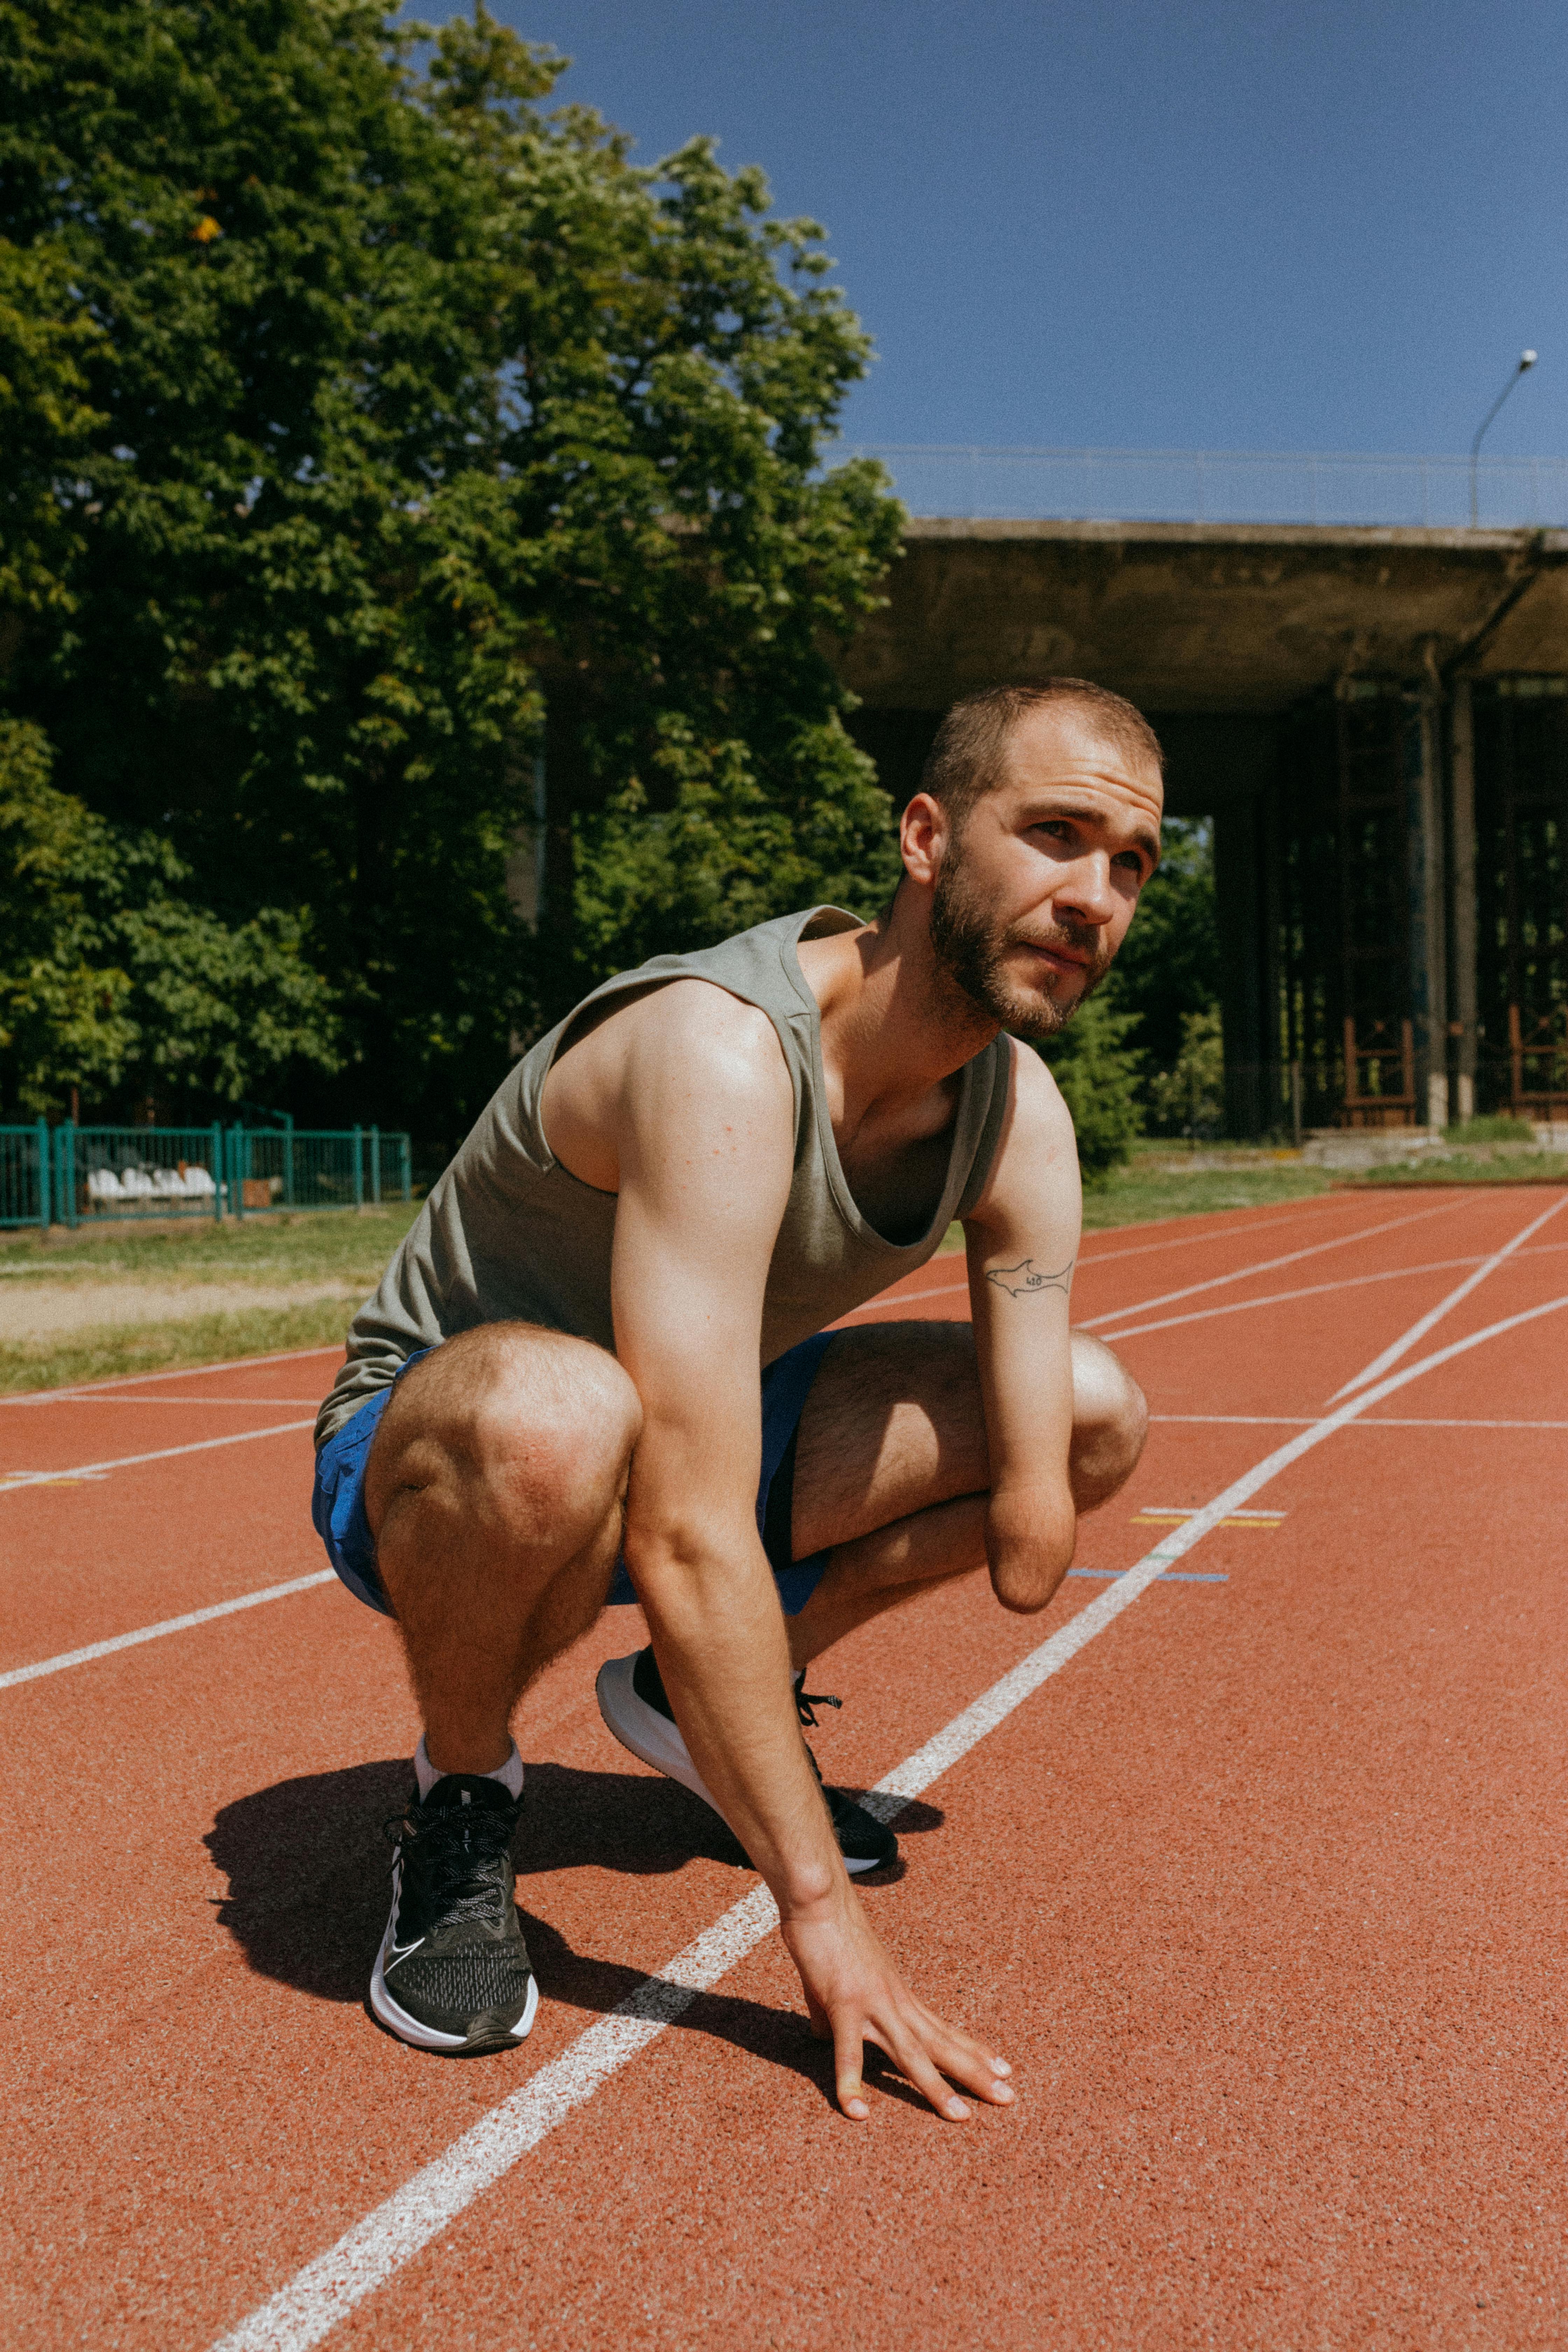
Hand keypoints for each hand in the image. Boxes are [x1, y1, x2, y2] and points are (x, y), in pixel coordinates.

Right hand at [781, 1889, 1014, 2122]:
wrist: (819, 1897)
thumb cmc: (826, 1933)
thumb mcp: (835, 1982)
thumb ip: (833, 2013)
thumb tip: (824, 2039)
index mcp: (898, 1995)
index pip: (943, 2029)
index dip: (972, 2050)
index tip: (1003, 2069)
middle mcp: (895, 2000)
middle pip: (941, 2045)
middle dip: (976, 2074)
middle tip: (1009, 2098)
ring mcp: (874, 2003)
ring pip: (911, 2054)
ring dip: (936, 2088)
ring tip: (961, 2116)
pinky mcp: (846, 2003)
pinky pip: (849, 2053)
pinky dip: (852, 2084)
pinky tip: (859, 2113)